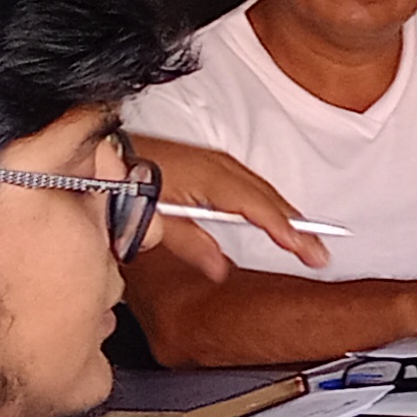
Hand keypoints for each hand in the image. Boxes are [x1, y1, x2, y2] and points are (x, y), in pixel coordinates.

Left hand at [123, 133, 325, 271]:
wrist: (97, 148)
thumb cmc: (120, 178)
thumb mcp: (152, 219)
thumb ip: (189, 243)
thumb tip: (220, 268)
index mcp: (207, 178)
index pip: (258, 208)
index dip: (286, 230)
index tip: (309, 251)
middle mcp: (214, 164)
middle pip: (266, 196)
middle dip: (296, 224)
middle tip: (319, 251)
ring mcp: (210, 158)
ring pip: (259, 186)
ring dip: (283, 209)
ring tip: (302, 233)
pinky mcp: (203, 158)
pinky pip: (246, 178)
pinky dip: (264, 196)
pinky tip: (267, 207)